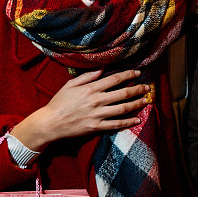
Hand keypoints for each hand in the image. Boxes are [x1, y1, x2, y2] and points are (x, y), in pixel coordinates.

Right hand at [10, 69, 149, 151]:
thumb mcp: (70, 85)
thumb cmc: (59, 102)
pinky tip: (137, 119)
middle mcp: (96, 101)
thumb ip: (87, 77)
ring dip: (136, 104)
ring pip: (122, 109)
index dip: (128, 75)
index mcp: (90, 89)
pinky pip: (116, 124)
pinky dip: (128, 122)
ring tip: (145, 100)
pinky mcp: (96, 127)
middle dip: (137, 89)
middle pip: (122, 93)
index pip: (114, 79)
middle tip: (147, 87)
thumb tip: (102, 69)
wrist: (50, 123)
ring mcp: (97, 115)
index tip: (138, 73)